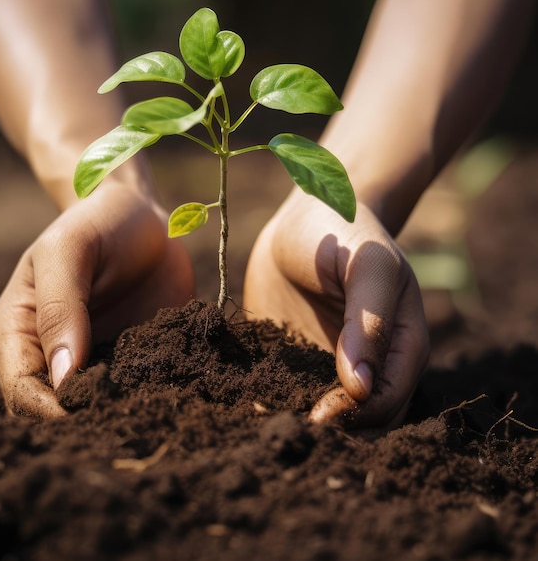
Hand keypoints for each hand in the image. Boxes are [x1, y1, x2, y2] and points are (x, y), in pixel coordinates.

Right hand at [0, 181, 192, 417]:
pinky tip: (174, 391)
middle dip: (83, 419)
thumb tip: (64, 379)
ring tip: (149, 409)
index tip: (86, 410)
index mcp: (20, 330)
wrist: (144, 216)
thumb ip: (60, 310)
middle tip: (122, 416)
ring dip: (120, 412)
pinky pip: (140, 387)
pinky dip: (153, 393)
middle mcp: (54, 353)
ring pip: (99, 406)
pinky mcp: (136, 356)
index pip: (21, 390)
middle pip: (55, 409)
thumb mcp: (68, 252)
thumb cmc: (96, 224)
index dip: (47, 409)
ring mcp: (98, 357)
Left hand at [244, 191, 428, 429]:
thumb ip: (369, 321)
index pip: (388, 399)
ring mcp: (331, 364)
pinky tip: (249, 400)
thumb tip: (362, 387)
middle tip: (289, 427)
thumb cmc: (345, 233)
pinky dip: (273, 400)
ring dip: (300, 420)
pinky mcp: (295, 359)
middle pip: (361, 419)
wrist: (305, 219)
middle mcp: (371, 363)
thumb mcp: (367, 265)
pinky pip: (288, 389)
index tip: (319, 416)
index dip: (358, 415)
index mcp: (401, 345)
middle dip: (331, 429)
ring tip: (265, 420)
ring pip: (325, 412)